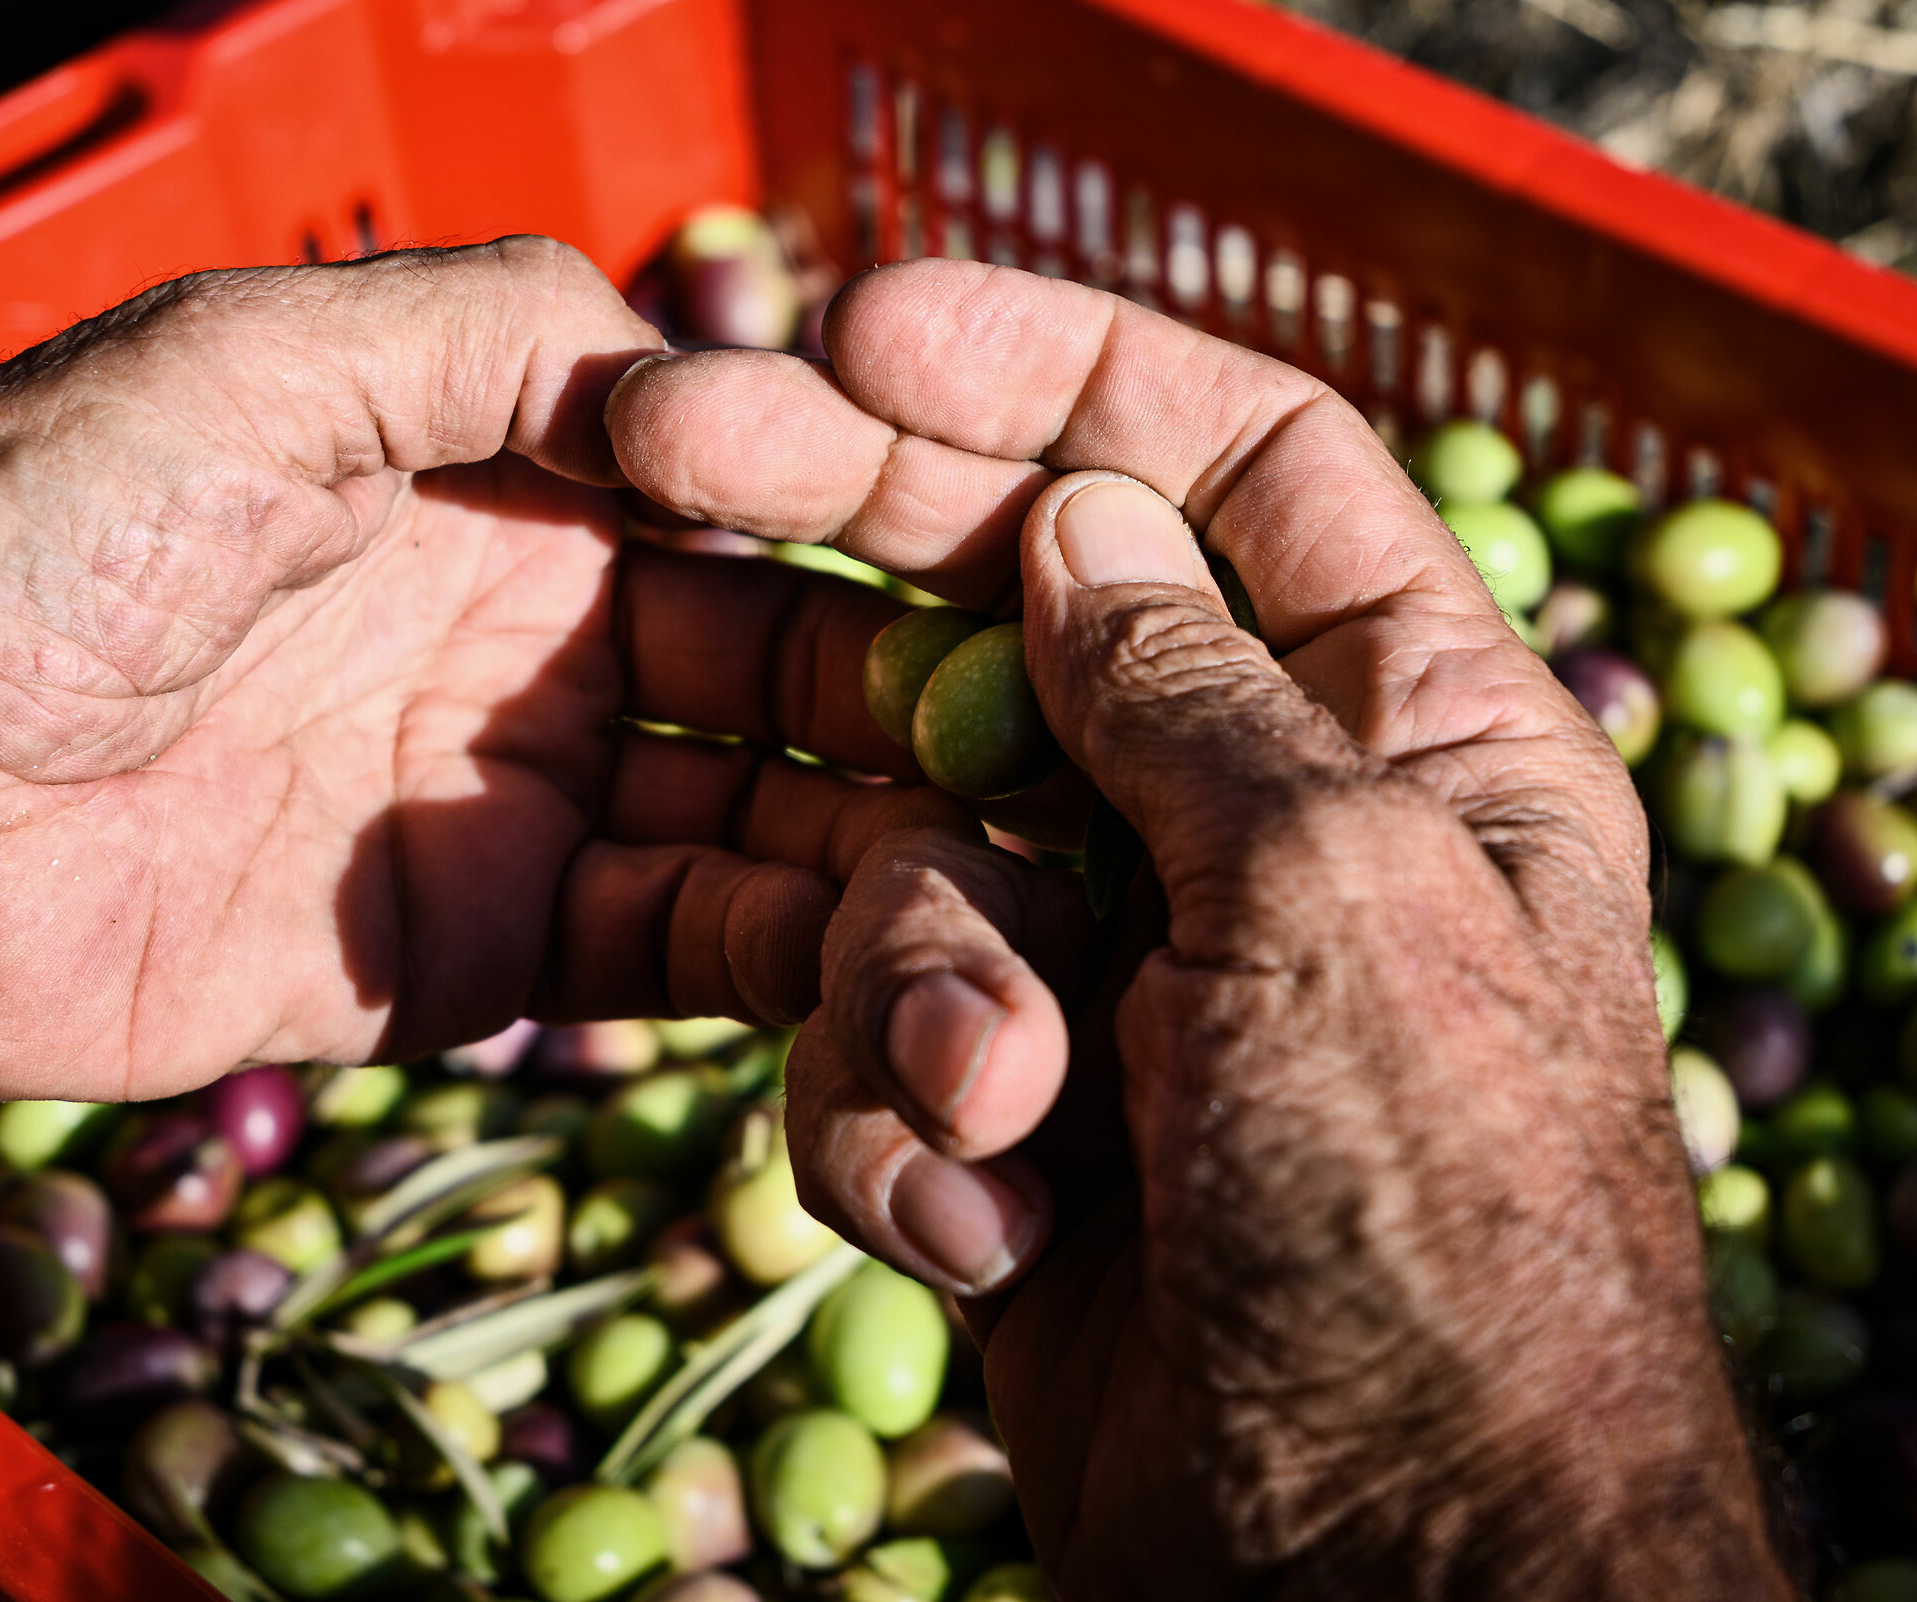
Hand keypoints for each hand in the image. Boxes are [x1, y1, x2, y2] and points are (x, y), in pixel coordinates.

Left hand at [0, 238, 959, 1151]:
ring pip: (761, 833)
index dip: (905, 534)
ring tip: (1018, 900)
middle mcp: (537, 635)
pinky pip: (666, 966)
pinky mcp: (471, 961)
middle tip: (1078, 770)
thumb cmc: (8, 542)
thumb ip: (491, 335)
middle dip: (933, 717)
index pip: (770, 503)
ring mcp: (515, 804)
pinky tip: (891, 978)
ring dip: (887, 862)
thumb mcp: (253, 368)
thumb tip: (716, 351)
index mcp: (505, 474)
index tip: (1047, 577)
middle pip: (799, 680)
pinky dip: (782, 973)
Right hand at [609, 262, 1788, 1598]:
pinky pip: (863, 1029)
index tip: (873, 328)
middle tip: (669, 455)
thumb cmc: (1425, 1237)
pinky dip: (893, 1124)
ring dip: (910, 982)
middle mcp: (1254, 824)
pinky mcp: (1002, 1106)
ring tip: (993, 1118)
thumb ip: (1192, 692)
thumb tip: (1088, 520)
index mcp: (1408, 732)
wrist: (1360, 1576)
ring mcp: (1112, 967)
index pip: (1239, 466)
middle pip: (1017, 612)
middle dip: (856, 561)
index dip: (1063, 371)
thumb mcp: (1333, 902)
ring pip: (903, 845)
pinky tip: (982, 1228)